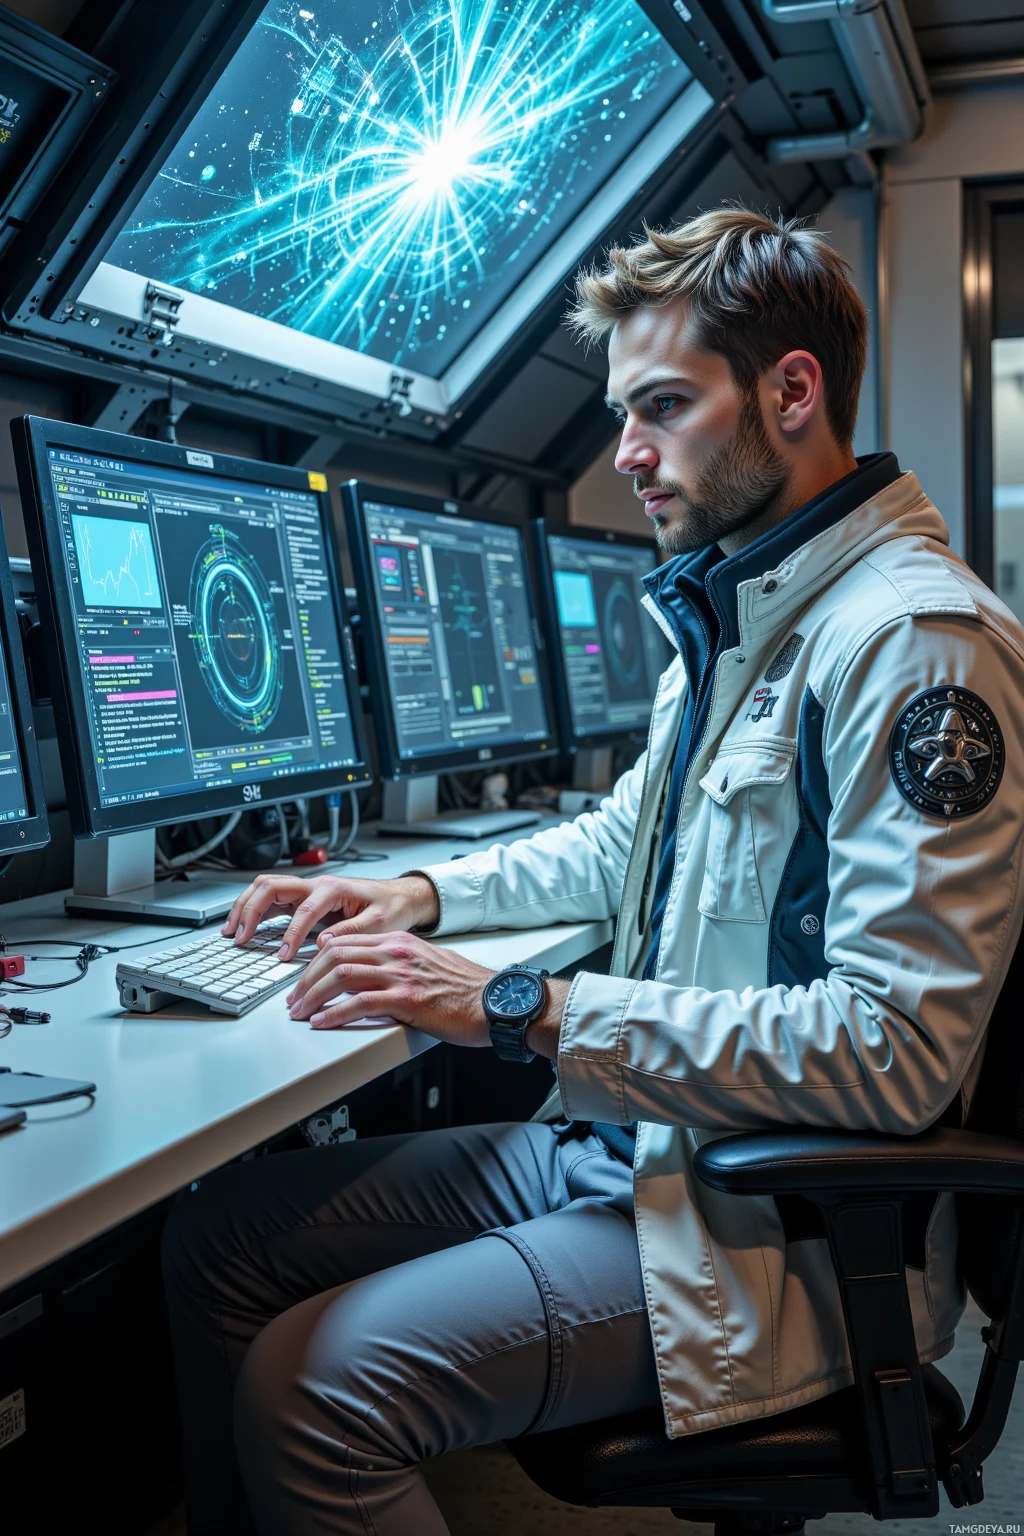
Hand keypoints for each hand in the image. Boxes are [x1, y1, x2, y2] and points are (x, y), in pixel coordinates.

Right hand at [222, 873, 439, 959]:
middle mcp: (316, 886)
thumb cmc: (391, 907)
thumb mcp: (379, 923)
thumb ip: (351, 932)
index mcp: (333, 889)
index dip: (290, 934)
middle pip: (271, 886)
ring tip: (232, 931)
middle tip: (238, 936)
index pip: (303, 911)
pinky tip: (246, 928)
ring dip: (245, 906)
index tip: (282, 955)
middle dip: (249, 909)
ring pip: (266, 888)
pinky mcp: (304, 900)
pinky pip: (272, 900)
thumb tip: (323, 943)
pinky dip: (254, 911)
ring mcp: (307, 891)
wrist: (400, 897)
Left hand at [286, 930, 494, 1041]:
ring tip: (300, 1013)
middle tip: (294, 1000)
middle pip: (335, 957)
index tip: (304, 980)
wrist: (495, 1003)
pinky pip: (360, 1003)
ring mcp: (401, 974)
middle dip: (306, 980)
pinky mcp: (407, 999)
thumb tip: (367, 975)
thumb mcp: (427, 962)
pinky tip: (322, 1022)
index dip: (316, 962)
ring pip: (341, 976)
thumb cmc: (465, 988)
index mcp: (399, 941)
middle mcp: (396, 952)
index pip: (343, 942)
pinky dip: (335, 1013)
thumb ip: (396, 962)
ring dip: (313, 996)